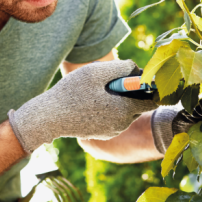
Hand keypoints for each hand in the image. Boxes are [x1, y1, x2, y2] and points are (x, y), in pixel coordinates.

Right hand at [8, 60, 152, 152]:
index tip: (138, 77)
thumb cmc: (71, 93)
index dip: (150, 86)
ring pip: (126, 111)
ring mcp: (113, 131)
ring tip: (98, 91)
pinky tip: (91, 102)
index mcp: (124, 109)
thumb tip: (138, 70)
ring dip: (119, 99)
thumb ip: (122, 67)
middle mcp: (122, 124)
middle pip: (139, 104)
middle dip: (131, 91)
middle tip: (111, 81)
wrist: (48, 118)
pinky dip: (109, 108)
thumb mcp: (96, 71)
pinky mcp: (103, 134)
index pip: (153, 99)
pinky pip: (114, 118)